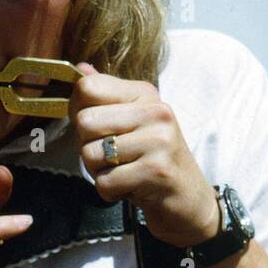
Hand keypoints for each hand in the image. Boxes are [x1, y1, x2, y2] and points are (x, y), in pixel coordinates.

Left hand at [69, 63, 219, 248]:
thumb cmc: (153, 158)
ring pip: (90, 154)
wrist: (189, 199)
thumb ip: (106, 96)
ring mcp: (160, 141)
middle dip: (87, 146)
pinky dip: (110, 192)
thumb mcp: (133, 121)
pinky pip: (105, 182)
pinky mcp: (157, 171)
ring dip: (99, 172)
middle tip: (112, 157)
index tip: (98, 128)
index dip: (79, 111)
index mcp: (146, 94)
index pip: (88, 87)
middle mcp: (157, 112)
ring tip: (123, 172)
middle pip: (85, 121)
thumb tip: (80, 68)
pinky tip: (131, 187)